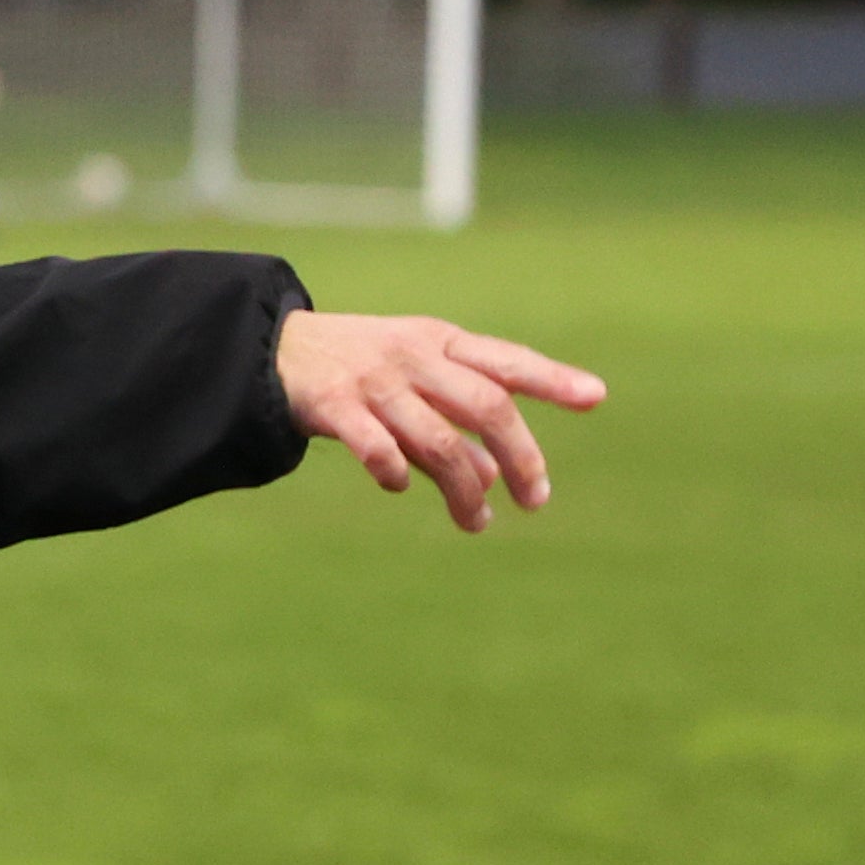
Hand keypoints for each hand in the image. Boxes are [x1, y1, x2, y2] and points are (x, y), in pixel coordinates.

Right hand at [275, 312, 604, 532]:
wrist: (269, 349)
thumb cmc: (357, 369)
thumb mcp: (414, 382)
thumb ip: (454, 423)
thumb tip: (496, 478)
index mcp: (439, 342)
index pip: (506, 361)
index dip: (551, 378)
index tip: (595, 397)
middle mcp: (413, 357)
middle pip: (485, 406)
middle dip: (520, 455)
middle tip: (537, 500)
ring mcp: (374, 381)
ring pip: (438, 439)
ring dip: (465, 488)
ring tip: (477, 522)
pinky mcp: (334, 405)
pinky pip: (377, 447)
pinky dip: (396, 471)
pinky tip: (400, 486)